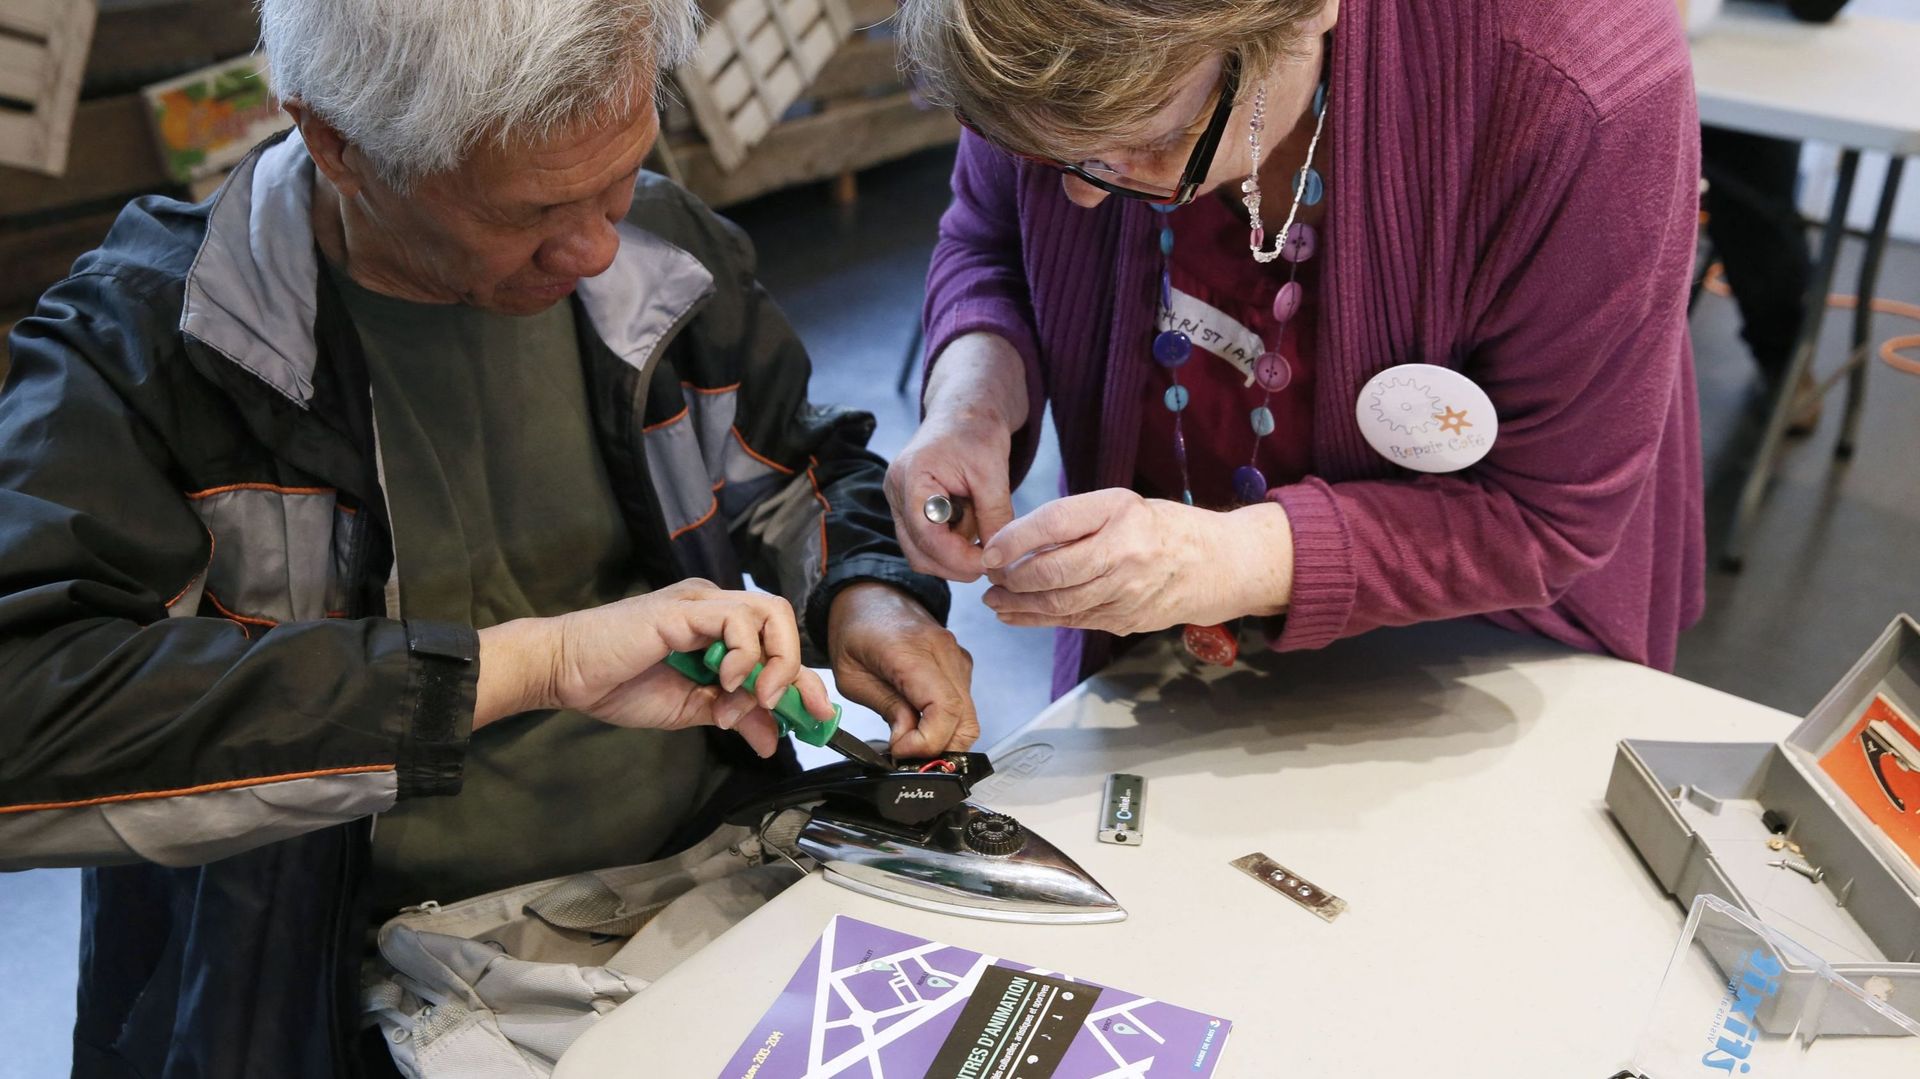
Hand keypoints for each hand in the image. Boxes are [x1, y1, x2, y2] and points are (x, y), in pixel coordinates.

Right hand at [474, 579, 834, 757]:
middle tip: (785, 707)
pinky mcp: (684, 608)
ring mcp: (701, 603)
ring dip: (773, 662)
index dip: (804, 680)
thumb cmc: (617, 685)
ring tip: (753, 696)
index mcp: (717, 628)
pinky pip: (738, 620)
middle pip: (783, 620)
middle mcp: (714, 607)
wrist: (568, 674)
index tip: (819, 717)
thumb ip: (734, 716)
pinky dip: (744, 656)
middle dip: (797, 669)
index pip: (777, 645)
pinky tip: (725, 682)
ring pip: (770, 612)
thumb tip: (772, 740)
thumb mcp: (690, 710)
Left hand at [828, 582, 978, 758]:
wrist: (870, 594)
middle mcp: (944, 653)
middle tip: (907, 756)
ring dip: (944, 739)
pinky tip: (920, 724)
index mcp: (911, 652)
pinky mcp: (960, 664)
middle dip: (939, 750)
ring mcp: (957, 658)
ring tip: (910, 740)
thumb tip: (908, 742)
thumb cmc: (855, 630)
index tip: (901, 750)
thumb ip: (885, 708)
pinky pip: (964, 705)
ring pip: (969, 716)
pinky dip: (947, 724)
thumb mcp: (852, 677)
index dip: (928, 742)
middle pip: (966, 720)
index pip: (944, 709)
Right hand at [885, 333, 1025, 581]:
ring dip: (954, 557)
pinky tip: (973, 532)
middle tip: (991, 565)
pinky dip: (951, 546)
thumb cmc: (977, 431)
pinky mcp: (908, 508)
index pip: (926, 536)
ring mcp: (898, 501)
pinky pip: (925, 541)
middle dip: (955, 565)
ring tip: (984, 541)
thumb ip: (995, 517)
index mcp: (911, 477)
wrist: (965, 410)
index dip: (958, 558)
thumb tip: (999, 560)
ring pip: (920, 552)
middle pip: (917, 552)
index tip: (990, 564)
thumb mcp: (993, 473)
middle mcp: (896, 492)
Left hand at [981, 489, 1295, 634]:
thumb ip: (1075, 520)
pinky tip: (1016, 615)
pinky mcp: (1126, 619)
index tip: (990, 551)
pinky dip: (1038, 620)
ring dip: (1018, 604)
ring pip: (1058, 604)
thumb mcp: (1122, 506)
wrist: (1220, 564)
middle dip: (1011, 578)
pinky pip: (1074, 621)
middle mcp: (1126, 551)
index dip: (1015, 540)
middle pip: (1053, 572)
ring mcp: (1128, 591)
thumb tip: (1015, 541)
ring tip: (995, 598)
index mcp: (1122, 512)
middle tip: (989, 576)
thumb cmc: (1162, 529)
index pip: (1055, 523)